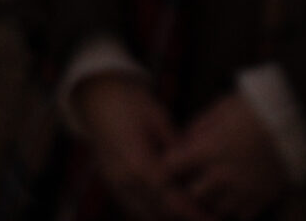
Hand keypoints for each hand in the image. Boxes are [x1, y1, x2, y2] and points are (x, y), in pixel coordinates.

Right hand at [72, 74, 199, 220]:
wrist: (96, 97)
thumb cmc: (129, 102)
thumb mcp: (157, 115)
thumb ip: (176, 144)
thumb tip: (195, 164)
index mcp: (136, 161)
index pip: (167, 195)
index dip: (189, 208)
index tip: (209, 215)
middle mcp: (123, 178)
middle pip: (157, 211)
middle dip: (181, 217)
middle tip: (206, 218)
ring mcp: (114, 183)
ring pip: (144, 214)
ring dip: (165, 216)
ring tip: (190, 214)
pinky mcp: (111, 184)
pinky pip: (133, 207)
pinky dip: (151, 212)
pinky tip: (168, 208)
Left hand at [161, 92, 288, 219]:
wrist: (296, 120)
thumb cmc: (255, 109)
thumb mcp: (221, 108)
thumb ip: (199, 127)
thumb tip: (185, 140)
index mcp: (209, 149)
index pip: (172, 165)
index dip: (170, 163)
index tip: (173, 160)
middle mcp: (222, 175)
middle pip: (191, 193)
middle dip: (189, 184)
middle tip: (193, 176)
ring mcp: (241, 191)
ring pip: (213, 208)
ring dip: (211, 199)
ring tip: (215, 186)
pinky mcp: (260, 200)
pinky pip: (238, 215)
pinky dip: (234, 208)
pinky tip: (236, 194)